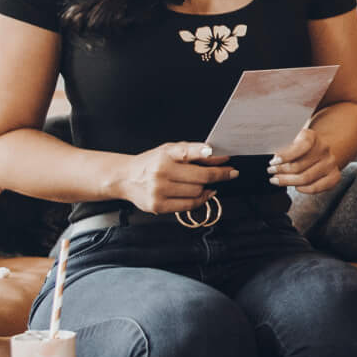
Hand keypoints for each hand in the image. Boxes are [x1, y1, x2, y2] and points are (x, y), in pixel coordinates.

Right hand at [115, 141, 235, 214]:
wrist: (127, 178)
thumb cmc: (152, 163)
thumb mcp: (170, 150)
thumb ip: (193, 152)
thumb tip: (218, 157)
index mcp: (165, 155)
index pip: (192, 155)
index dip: (212, 159)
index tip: (227, 161)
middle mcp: (160, 172)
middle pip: (200, 177)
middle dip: (219, 175)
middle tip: (229, 173)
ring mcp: (158, 191)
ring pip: (196, 192)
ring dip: (207, 188)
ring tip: (209, 183)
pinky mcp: (158, 206)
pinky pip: (188, 205)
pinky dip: (200, 200)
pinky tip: (204, 194)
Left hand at [269, 129, 341, 194]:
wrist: (320, 152)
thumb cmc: (302, 148)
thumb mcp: (292, 142)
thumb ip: (285, 150)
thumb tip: (275, 163)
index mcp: (313, 137)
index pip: (301, 146)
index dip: (286, 155)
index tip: (273, 162)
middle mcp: (324, 149)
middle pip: (298, 166)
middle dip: (281, 171)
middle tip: (271, 172)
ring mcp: (330, 163)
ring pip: (305, 178)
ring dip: (288, 181)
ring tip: (278, 180)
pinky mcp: (334, 176)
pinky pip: (315, 187)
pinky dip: (303, 189)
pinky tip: (296, 186)